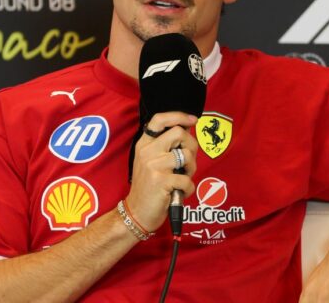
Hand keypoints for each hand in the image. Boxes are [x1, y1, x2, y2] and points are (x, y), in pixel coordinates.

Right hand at [125, 112, 198, 232]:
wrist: (137, 212)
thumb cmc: (149, 187)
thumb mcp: (150, 161)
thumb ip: (165, 147)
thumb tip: (187, 131)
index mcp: (144, 144)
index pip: (159, 119)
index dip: (178, 116)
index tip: (192, 120)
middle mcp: (147, 151)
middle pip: (179, 133)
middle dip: (192, 146)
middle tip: (188, 161)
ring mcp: (154, 165)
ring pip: (187, 155)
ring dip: (192, 169)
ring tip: (183, 178)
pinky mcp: (161, 181)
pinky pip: (187, 179)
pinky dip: (188, 188)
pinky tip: (179, 192)